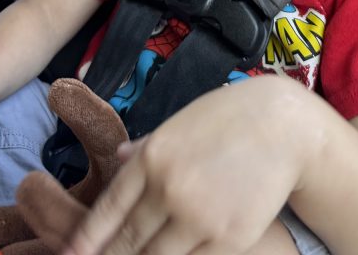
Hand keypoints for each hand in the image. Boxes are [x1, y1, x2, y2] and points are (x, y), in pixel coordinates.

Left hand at [60, 75, 299, 254]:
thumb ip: (147, 146)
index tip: (73, 253)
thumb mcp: (181, 122)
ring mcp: (199, 217)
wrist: (284, 125)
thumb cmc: (230, 117)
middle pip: (128, 240)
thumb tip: (117, 160)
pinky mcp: (229, 239)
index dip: (88, 237)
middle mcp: (169, 189)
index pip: (109, 207)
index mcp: (153, 156)